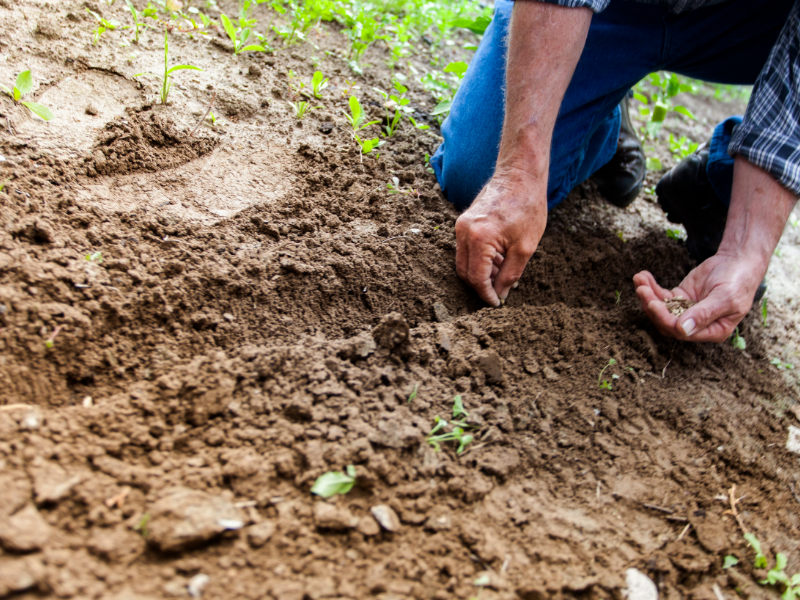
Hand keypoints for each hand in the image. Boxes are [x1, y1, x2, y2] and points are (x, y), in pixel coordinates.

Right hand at [455, 168, 546, 306]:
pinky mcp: (464, 222)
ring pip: (464, 261)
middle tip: (500, 292)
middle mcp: (464, 232)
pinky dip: (480, 259)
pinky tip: (499, 259)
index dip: (486, 295)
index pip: (476, 278)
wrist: (520, 175)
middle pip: (465, 272)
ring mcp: (461, 226)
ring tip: (504, 273)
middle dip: (481, 286)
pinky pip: (466, 249)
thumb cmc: (527, 207)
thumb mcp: (525, 247)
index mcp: (479, 239)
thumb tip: (500, 294)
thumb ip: (510, 274)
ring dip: (481, 272)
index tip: (497, 304)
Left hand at [633, 252, 766, 341]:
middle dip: (652, 306)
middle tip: (642, 289)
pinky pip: (661, 295)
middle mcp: (697, 325)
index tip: (653, 304)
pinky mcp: (680, 297)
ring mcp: (686, 311)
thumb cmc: (738, 281)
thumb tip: (683, 330)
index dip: (665, 319)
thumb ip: (704, 314)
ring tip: (639, 279)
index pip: (682, 332)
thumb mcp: (725, 298)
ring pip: (661, 308)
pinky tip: (643, 276)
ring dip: (647, 295)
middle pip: (666, 322)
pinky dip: (651, 287)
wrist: (739, 261)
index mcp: (712, 331)